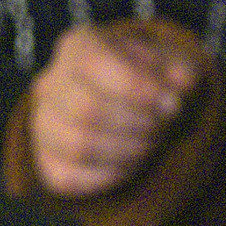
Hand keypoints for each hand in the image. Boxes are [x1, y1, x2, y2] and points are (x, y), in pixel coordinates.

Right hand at [29, 24, 200, 195]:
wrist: (135, 105)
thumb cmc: (152, 79)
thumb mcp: (174, 64)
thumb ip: (180, 70)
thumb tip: (182, 84)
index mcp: (79, 46)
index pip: (93, 63)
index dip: (137, 88)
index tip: (173, 103)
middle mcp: (51, 83)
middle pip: (86, 109)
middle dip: (138, 124)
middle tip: (164, 125)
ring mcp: (43, 125)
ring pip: (77, 146)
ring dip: (129, 150)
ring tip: (152, 142)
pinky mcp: (48, 163)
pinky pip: (69, 179)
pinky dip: (111, 176)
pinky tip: (133, 162)